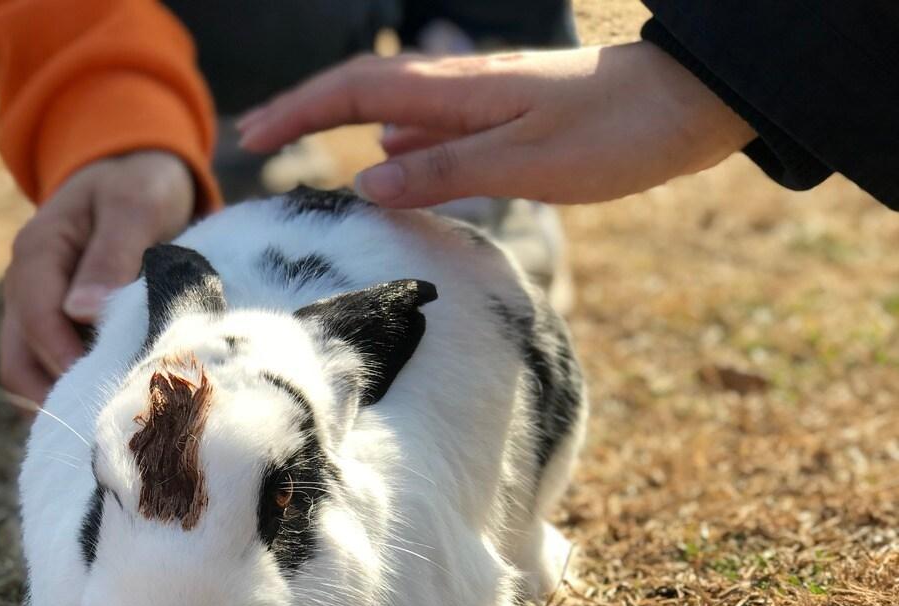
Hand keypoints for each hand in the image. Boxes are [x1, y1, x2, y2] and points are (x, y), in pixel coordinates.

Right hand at [0, 150, 195, 404]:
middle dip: (59, 398)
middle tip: (109, 424)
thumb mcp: (135, 206)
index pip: (36, 321)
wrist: (136, 174)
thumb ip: (110, 256)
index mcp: (37, 253)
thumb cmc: (140, 185)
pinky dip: (72, 398)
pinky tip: (109, 412)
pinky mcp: (54, 331)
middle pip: (19, 363)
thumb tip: (81, 313)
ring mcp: (33, 312)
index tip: (109, 389)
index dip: (67, 361)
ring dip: (63, 405)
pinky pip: (48, 376)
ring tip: (108, 427)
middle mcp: (24, 288)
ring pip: (28, 377)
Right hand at [237, 42, 754, 207]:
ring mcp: (479, 102)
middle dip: (302, 108)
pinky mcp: (503, 119)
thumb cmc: (616, 133)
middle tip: (251, 132)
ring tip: (297, 144)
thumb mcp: (526, 160)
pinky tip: (385, 163)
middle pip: (360, 89)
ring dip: (338, 122)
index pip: (354, 90)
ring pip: (389, 107)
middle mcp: (458, 88)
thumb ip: (443, 169)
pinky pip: (427, 127)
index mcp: (455, 90)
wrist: (690, 104)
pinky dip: (389, 142)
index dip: (298, 109)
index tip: (251, 133)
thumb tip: (366, 181)